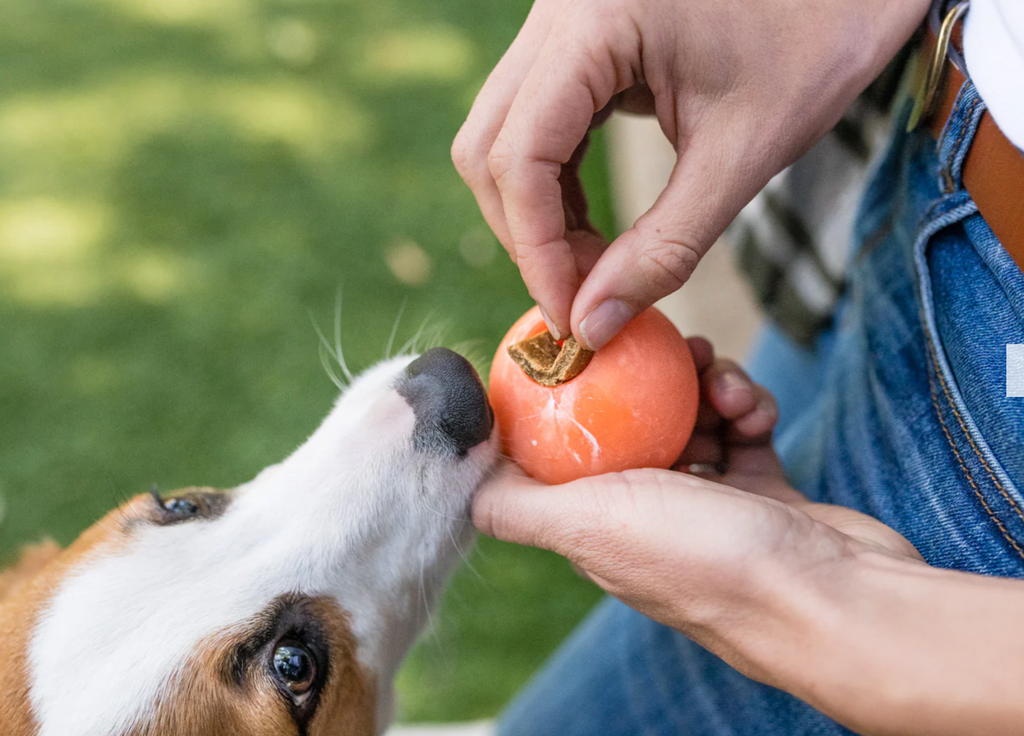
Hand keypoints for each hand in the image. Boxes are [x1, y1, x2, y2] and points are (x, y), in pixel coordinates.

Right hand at [453, 0, 929, 348]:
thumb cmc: (819, 39)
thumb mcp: (743, 153)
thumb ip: (665, 248)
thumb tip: (593, 325)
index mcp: (595, 20)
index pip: (519, 157)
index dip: (536, 251)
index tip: (571, 320)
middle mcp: (557, 9)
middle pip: (488, 147)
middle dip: (526, 236)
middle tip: (580, 299)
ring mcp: (560, 20)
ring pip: (502, 137)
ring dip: (536, 215)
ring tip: (593, 269)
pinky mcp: (576, 38)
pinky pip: (535, 124)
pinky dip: (555, 186)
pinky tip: (594, 229)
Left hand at [472, 339, 920, 680]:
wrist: (833, 600)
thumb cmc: (707, 561)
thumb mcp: (590, 523)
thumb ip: (518, 504)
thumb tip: (465, 476)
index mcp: (596, 525)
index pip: (564, 448)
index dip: (566, 397)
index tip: (581, 348)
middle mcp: (645, 517)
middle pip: (628, 424)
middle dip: (644, 381)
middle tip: (672, 349)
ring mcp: (706, 506)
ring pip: (688, 417)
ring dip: (704, 387)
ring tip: (723, 379)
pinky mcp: (760, 493)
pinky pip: (741, 429)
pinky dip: (747, 407)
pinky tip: (756, 408)